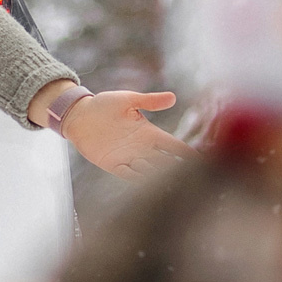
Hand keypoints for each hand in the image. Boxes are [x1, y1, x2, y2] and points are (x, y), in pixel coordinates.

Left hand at [51, 86, 188, 179]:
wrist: (78, 115)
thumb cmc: (103, 104)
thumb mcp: (127, 100)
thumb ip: (149, 101)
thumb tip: (172, 97)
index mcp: (148, 132)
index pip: (172, 145)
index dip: (187, 152)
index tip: (203, 160)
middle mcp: (141, 148)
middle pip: (164, 162)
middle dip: (177, 170)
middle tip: (191, 180)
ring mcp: (128, 157)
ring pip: (149, 171)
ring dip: (158, 177)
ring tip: (171, 184)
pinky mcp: (114, 165)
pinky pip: (129, 175)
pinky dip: (138, 178)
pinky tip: (147, 183)